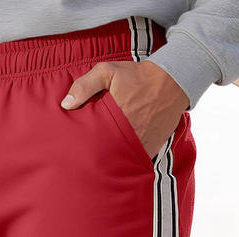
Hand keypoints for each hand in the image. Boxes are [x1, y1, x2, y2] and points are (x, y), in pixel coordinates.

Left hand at [60, 60, 189, 159]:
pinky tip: (117, 159)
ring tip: (100, 163)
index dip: (83, 147)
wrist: (172, 81)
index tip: (75, 149)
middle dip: (95, 158)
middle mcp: (129, 136)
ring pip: (120, 161)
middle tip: (85, 160)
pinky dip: (126, 161)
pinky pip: (135, 161)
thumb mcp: (108, 72)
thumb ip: (85, 86)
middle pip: (106, 156)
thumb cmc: (138, 76)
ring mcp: (142, 145)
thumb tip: (66, 104)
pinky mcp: (151, 149)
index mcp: (116, 119)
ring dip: (111, 161)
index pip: (93, 142)